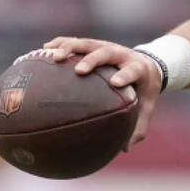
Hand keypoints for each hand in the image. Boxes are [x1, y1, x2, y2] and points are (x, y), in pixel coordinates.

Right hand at [42, 36, 162, 148]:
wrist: (148, 62)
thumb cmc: (144, 89)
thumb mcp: (147, 105)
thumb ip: (138, 125)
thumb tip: (124, 149)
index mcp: (138, 68)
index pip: (132, 70)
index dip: (124, 75)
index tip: (115, 83)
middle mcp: (121, 53)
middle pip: (106, 52)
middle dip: (92, 60)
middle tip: (79, 70)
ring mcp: (105, 45)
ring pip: (86, 43)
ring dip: (69, 48)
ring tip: (52, 58)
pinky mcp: (93, 44)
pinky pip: (73, 41)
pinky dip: (58, 44)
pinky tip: (41, 51)